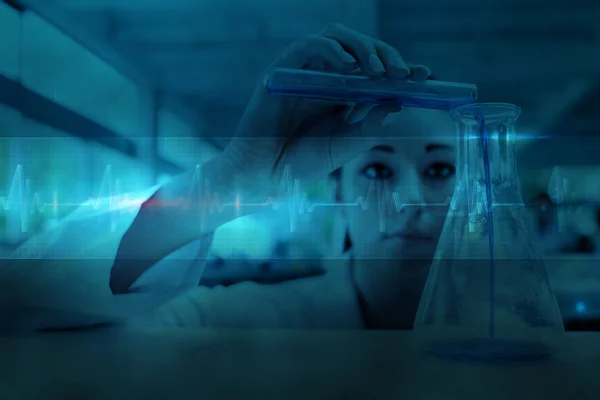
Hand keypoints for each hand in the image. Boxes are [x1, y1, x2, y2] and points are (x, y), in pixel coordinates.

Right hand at [221, 23, 431, 189]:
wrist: (266, 177)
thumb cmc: (302, 164)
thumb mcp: (345, 144)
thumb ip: (370, 124)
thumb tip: (397, 102)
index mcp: (341, 95)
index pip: (373, 71)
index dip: (398, 68)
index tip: (423, 75)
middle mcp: (324, 78)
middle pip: (359, 47)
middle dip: (385, 55)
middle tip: (402, 73)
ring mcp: (304, 72)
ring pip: (336, 38)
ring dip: (362, 48)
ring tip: (377, 71)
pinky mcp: (283, 71)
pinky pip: (309, 45)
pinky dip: (332, 51)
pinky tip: (349, 67)